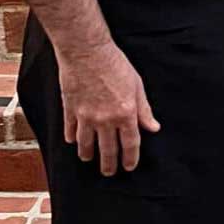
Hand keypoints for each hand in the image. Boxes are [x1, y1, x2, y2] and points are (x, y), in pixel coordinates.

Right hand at [55, 42, 160, 175]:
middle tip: (109, 172)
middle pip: (108, 150)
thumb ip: (144, 109)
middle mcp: (106, 120)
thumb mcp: (137, 85)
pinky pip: (70, 131)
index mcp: (126, 113)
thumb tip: (153, 128)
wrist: (87, 51)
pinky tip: (74, 142)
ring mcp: (86, 117)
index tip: (129, 167)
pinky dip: (72, 139)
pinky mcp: (70, 110)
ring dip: (89, 155)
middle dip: (109, 165)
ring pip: (86, 146)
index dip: (130, 158)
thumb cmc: (115, 64)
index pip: (130, 144)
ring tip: (91, 159)